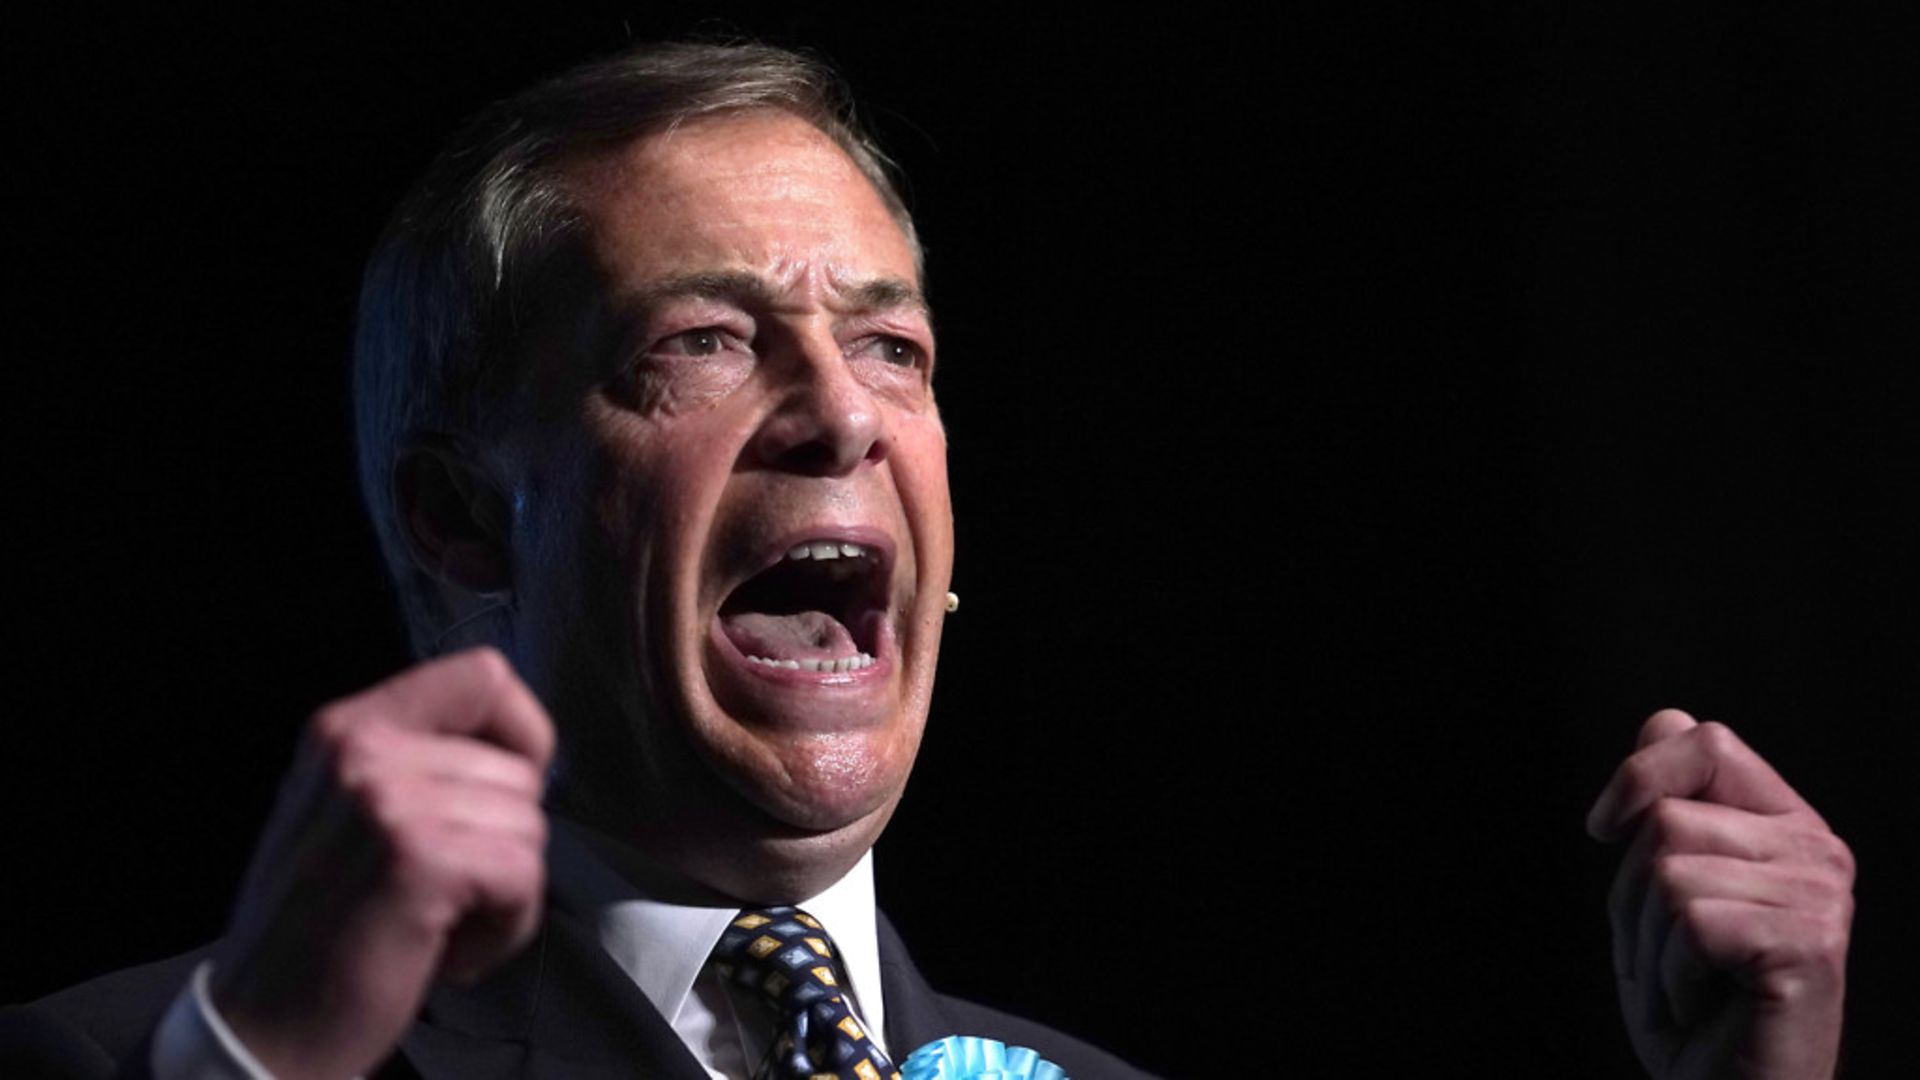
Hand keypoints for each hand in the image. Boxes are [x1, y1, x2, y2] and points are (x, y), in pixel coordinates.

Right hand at [209, 648, 553, 1079]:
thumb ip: (421, 765)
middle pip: (520, 770)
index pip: (484, 676)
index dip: (523, 734)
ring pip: (530, 826)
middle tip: (444, 896)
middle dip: (505, 842)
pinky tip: (448, 953)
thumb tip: (523, 752)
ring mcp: (387, 798)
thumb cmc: (321, 930)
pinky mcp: (418, 856)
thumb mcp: (350, 814)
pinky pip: (524, 874)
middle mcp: (362, 747)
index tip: (506, 794)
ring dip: (505, 893)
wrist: (260, 1027)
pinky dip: (506, 927)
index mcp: (348, 726)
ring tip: (437, 925)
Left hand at [1587, 709, 1852, 1079]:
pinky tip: (1703, 1003)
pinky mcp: (1810, 943)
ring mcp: (1820, 894)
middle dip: (1632, 897)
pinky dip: (1671, 974)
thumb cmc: (1690, 999)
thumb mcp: (1659, 890)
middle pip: (1666, 818)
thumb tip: (1663, 718)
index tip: (1603, 830)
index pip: (1703, 740)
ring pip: (1669, 871)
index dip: (1636, 776)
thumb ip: (1669, 803)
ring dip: (1649, 945)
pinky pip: (1690, 923)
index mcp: (1784, 822)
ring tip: (1687, 984)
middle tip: (1668, 957)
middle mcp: (1815, 848)